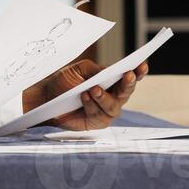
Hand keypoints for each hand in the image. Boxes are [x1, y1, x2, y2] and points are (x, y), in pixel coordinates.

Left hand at [22, 60, 148, 131]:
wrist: (46, 97)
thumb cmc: (64, 82)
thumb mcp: (81, 70)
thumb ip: (98, 71)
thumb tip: (113, 71)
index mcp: (112, 81)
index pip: (130, 77)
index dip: (139, 72)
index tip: (142, 65)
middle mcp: (112, 96)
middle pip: (127, 92)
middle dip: (129, 84)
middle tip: (128, 76)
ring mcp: (105, 111)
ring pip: (114, 106)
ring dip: (104, 97)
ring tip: (93, 89)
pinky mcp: (96, 123)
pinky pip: (99, 116)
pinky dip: (92, 105)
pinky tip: (84, 97)